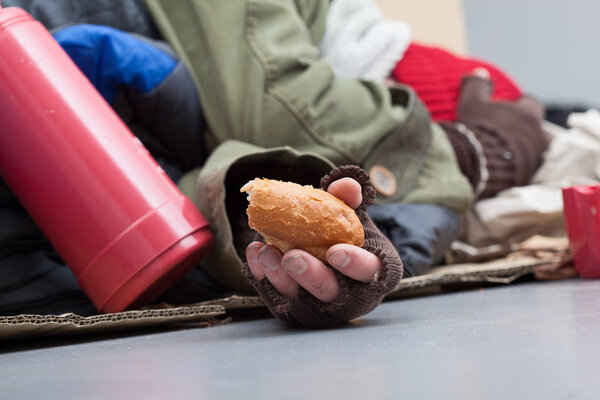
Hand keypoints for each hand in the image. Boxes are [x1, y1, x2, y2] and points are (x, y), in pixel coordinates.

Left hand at [245, 177, 381, 302]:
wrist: (316, 242)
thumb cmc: (341, 231)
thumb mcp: (348, 212)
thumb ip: (348, 199)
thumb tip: (345, 185)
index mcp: (372, 270)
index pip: (371, 272)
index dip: (356, 265)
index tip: (335, 251)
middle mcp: (350, 294)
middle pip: (333, 293)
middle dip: (312, 277)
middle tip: (292, 257)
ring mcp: (321, 305)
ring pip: (302, 301)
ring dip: (281, 279)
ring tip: (267, 253)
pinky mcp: (294, 309)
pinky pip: (277, 298)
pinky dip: (263, 278)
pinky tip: (256, 254)